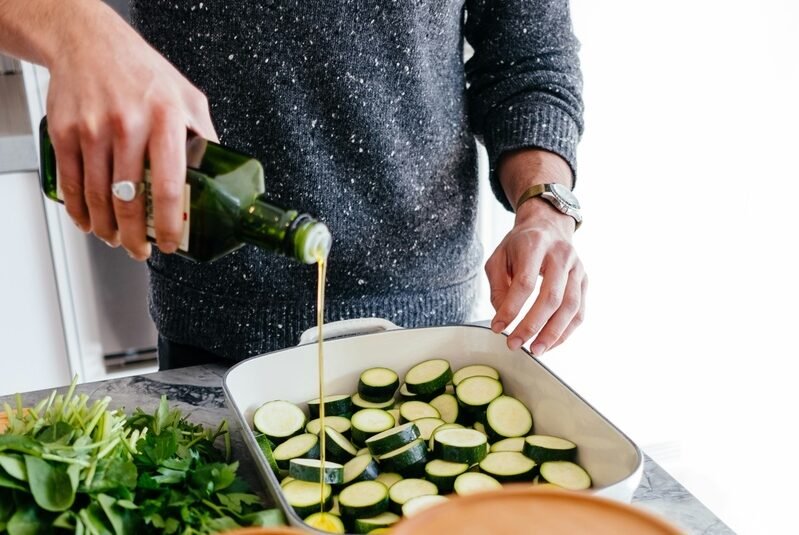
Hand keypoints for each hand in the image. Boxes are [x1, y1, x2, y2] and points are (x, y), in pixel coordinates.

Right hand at [44, 2, 216, 259]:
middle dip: (136, 236)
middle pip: (129, 199)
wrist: (89, 42)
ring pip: (98, 197)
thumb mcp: (188, 97)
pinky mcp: (65, 131)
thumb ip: (205, 136)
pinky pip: (71, 182)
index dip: (171, 223)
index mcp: (166, 118)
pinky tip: (88, 221)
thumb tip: (220, 176)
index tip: (173, 243)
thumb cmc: (143, 71)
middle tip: (141, 250)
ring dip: (107, 228)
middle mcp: (129, 124)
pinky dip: (78, 210)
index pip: (170, 185)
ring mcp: (93, 129)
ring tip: (117, 239)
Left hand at [485, 150, 586, 355]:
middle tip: (515, 344)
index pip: (525, 282)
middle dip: (532, 325)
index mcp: (535, 245)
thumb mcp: (498, 258)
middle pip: (551, 296)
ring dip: (552, 333)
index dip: (511, 308)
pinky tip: (550, 343)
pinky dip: (566, 331)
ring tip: (535, 350)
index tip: (497, 327)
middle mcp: (561, 255)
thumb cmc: (519, 245)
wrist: (548, 226)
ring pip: (570, 306)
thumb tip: (503, 318)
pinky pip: (579, 311)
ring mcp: (577, 268)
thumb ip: (498, 287)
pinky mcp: (585, 281)